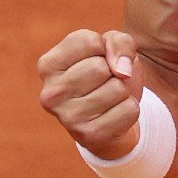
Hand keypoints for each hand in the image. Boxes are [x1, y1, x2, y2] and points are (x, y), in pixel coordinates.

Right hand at [36, 29, 141, 159]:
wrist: (111, 118)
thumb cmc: (106, 75)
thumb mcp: (111, 46)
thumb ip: (119, 42)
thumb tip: (122, 71)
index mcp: (48, 65)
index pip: (89, 42)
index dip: (104, 48)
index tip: (98, 59)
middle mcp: (50, 94)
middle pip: (100, 67)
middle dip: (113, 71)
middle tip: (104, 83)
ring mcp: (68, 118)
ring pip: (116, 88)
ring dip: (122, 90)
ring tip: (109, 98)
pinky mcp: (90, 136)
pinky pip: (129, 109)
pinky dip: (130, 108)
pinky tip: (114, 113)